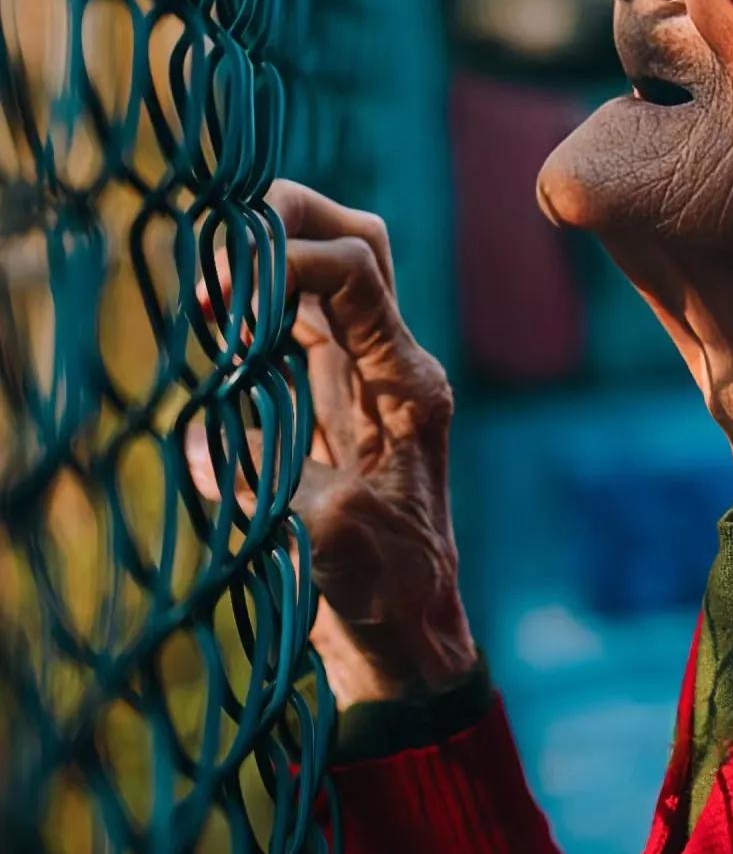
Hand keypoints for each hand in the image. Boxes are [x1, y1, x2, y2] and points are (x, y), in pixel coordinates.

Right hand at [190, 179, 476, 707]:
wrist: (409, 637)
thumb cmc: (387, 594)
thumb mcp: (333, 539)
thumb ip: (272, 482)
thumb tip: (204, 439)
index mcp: (406, 383)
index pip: (360, 271)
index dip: (293, 256)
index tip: (230, 289)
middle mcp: (392, 364)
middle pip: (355, 242)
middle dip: (293, 216)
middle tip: (223, 246)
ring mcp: (364, 378)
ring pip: (328, 274)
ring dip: (270, 256)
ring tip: (212, 281)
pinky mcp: (332, 402)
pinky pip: (298, 324)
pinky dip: (257, 307)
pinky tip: (220, 321)